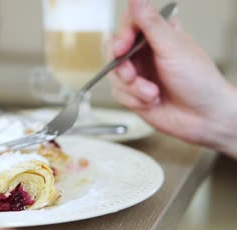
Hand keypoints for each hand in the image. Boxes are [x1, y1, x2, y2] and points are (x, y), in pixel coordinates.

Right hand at [110, 0, 236, 156]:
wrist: (204, 118)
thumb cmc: (199, 81)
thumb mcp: (173, 47)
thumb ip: (150, 23)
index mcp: (158, 35)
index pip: (128, 25)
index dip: (121, 36)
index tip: (123, 47)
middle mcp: (145, 53)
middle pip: (114, 50)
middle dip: (121, 66)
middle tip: (131, 74)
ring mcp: (138, 74)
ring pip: (114, 75)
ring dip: (133, 88)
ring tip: (152, 92)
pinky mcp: (133, 94)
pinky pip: (118, 94)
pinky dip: (134, 100)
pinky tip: (152, 101)